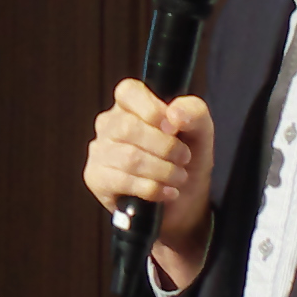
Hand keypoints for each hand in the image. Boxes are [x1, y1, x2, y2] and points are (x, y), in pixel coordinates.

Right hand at [81, 81, 216, 282]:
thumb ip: (194, 112)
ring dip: (162, 171)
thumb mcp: (201, 133)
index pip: (128, 91)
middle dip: (165, 147)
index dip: (150, 108)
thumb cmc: (186, 162)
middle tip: (183, 158)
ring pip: (128, 157)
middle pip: (128, 127)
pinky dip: (152, 189)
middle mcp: (109, 125)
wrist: (182, 204)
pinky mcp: (96, 178)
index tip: (173, 127)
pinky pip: (122, 181)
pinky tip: (166, 192)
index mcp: (131, 106)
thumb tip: (174, 113)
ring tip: (178, 177)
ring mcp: (99, 151)